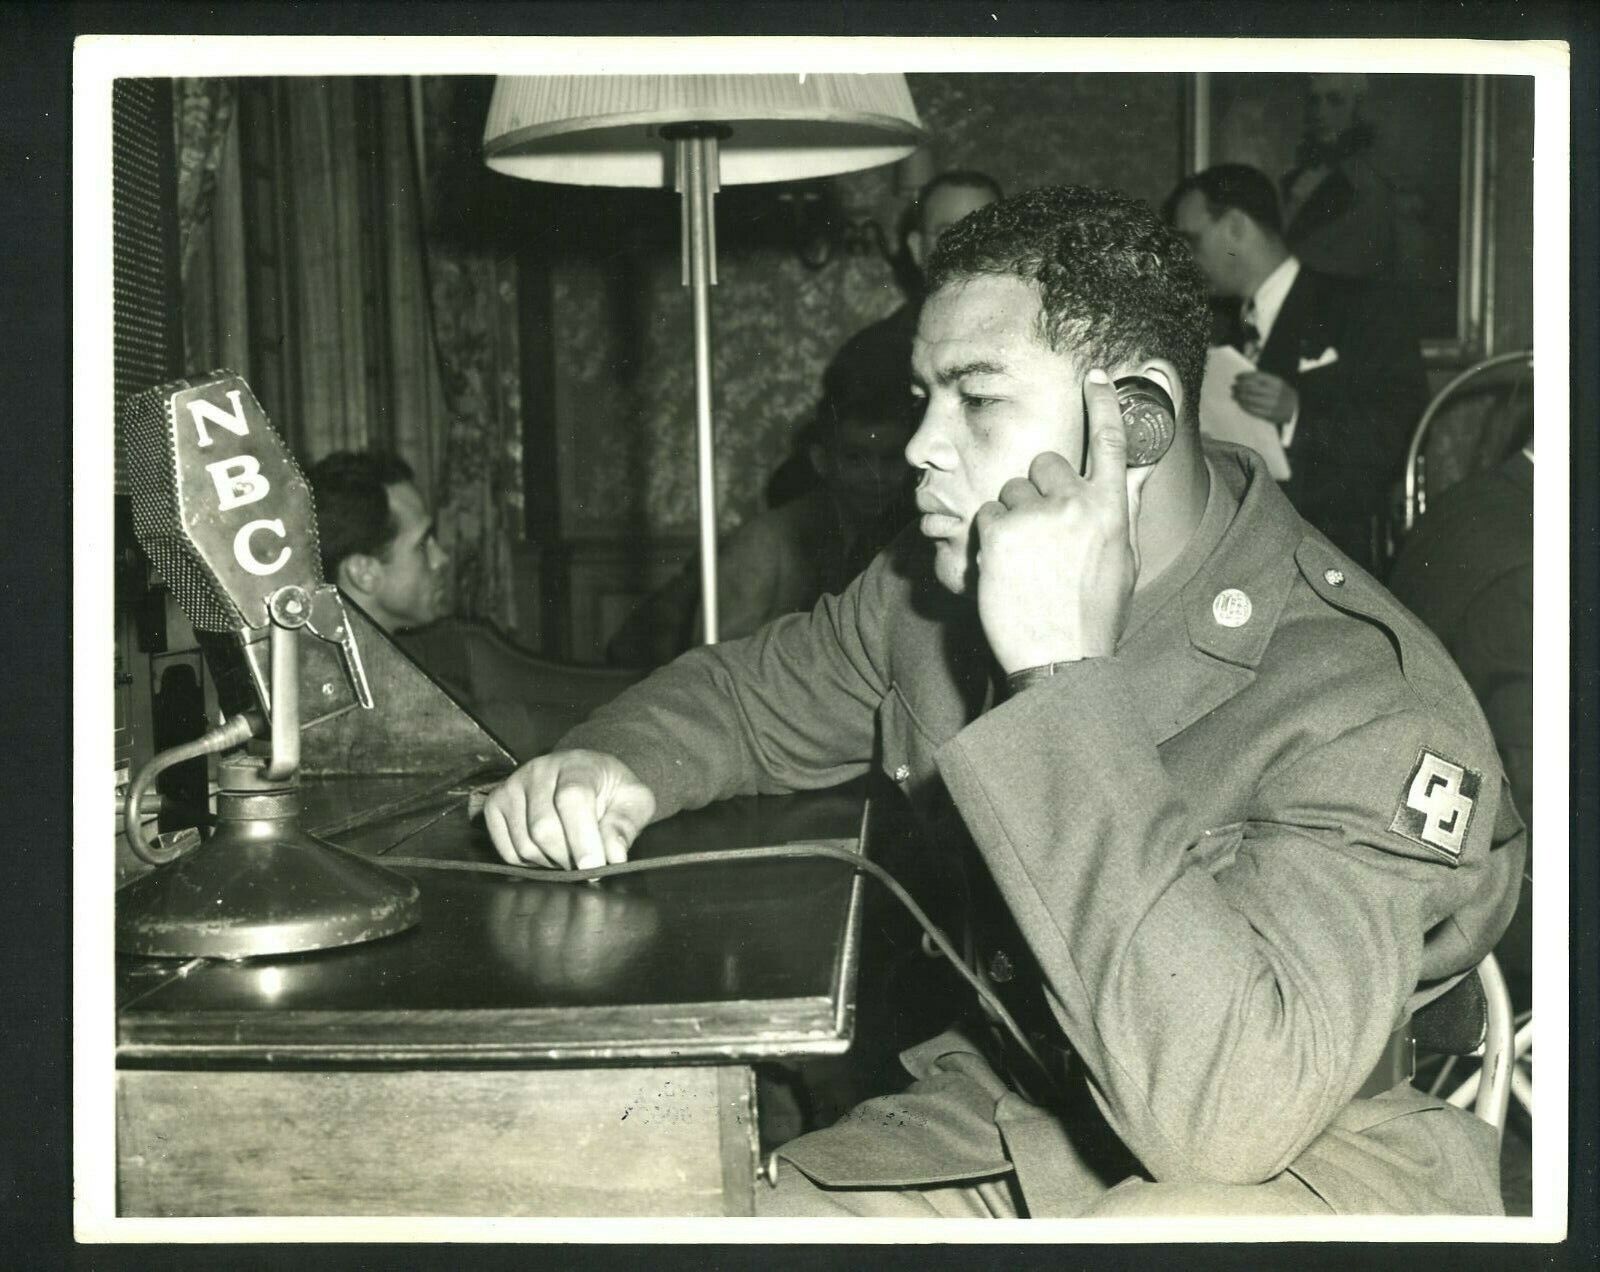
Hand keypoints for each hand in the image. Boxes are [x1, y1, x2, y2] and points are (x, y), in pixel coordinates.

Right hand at [482, 749, 656, 869]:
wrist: (584, 774)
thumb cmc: (611, 790)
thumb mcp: (634, 801)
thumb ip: (626, 825)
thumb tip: (614, 856)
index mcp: (576, 765)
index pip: (572, 798)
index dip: (583, 838)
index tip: (594, 867)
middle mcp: (538, 771)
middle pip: (544, 829)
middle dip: (569, 858)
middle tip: (586, 863)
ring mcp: (512, 787)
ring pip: (525, 844)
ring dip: (550, 863)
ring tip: (569, 855)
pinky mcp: (495, 805)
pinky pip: (508, 851)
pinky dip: (529, 864)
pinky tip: (547, 852)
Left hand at [971, 369, 1153, 671]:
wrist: (1060, 659)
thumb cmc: (1093, 613)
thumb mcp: (1122, 557)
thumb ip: (1120, 505)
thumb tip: (1136, 466)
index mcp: (1111, 508)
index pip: (1112, 440)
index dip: (1105, 402)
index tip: (1097, 374)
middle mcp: (1075, 502)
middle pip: (1044, 463)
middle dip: (1037, 490)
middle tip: (1041, 535)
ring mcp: (1035, 514)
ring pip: (1010, 489)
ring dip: (1011, 516)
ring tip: (1024, 561)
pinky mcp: (997, 530)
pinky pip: (986, 514)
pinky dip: (988, 539)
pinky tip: (1004, 569)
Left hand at [1231, 371, 1297, 425]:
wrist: (1296, 409)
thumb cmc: (1283, 394)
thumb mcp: (1278, 383)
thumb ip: (1264, 380)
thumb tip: (1244, 378)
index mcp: (1277, 382)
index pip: (1257, 377)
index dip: (1245, 376)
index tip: (1236, 377)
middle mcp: (1274, 393)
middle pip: (1251, 388)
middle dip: (1240, 387)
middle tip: (1233, 387)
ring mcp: (1272, 404)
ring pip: (1250, 399)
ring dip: (1239, 397)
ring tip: (1234, 395)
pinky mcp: (1269, 415)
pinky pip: (1253, 410)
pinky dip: (1244, 406)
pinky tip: (1240, 403)